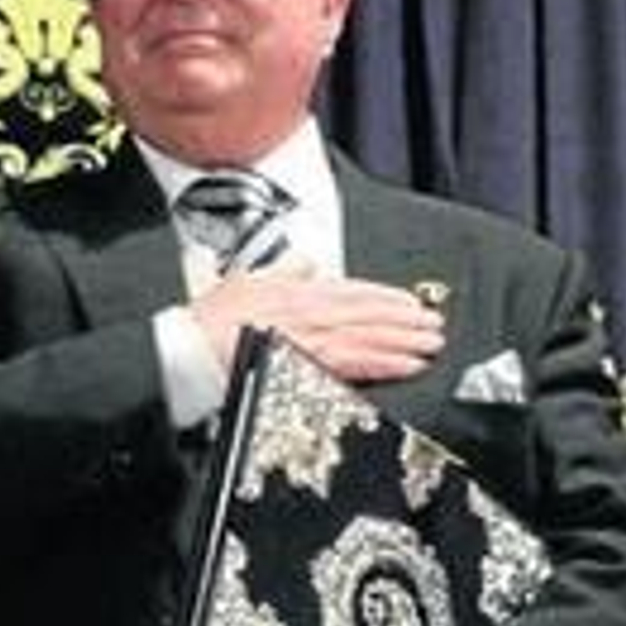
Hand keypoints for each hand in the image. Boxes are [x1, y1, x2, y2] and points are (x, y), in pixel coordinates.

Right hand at [190, 263, 444, 383]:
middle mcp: (311, 311)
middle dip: (405, 318)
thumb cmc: (212, 321)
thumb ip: (283, 270)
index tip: (409, 301)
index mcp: (298, 290)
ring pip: (370, 336)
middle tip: (433, 323)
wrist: (192, 350)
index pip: (352, 290)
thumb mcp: (248, 280)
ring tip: (430, 343)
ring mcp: (313, 338)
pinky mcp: (310, 364)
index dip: (385, 296)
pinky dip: (386, 362)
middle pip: (369, 312)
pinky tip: (407, 365)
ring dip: (404, 339)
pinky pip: (357, 363)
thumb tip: (306, 261)